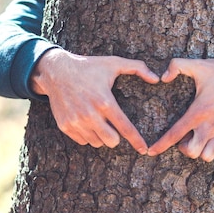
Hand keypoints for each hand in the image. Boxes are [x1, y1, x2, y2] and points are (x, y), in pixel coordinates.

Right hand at [30, 48, 159, 152]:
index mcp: (105, 101)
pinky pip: (83, 141)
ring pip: (97, 143)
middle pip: (111, 141)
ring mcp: (76, 122)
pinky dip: (88, 136)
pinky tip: (87, 122)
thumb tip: (157, 79)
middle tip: (113, 126)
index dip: (136, 140)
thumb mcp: (113, 63)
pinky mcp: (65, 126)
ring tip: (99, 122)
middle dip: (116, 137)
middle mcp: (90, 114)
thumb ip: (137, 68)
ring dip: (101, 136)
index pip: (125, 127)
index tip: (144, 149)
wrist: (56, 71)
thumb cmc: (88, 66)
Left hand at [147, 57, 213, 161]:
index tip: (151, 151)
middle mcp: (210, 126)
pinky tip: (210, 140)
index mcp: (199, 112)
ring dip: (199, 151)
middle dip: (184, 148)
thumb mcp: (199, 64)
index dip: (161, 144)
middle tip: (184, 136)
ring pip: (207, 156)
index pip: (175, 133)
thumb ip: (177, 65)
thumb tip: (162, 77)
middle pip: (192, 152)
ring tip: (196, 138)